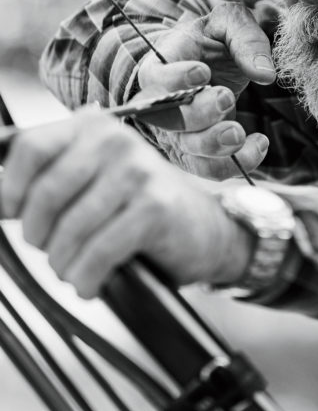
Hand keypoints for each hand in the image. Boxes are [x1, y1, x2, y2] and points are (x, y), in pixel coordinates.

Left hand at [0, 110, 253, 297]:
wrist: (204, 228)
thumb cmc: (139, 207)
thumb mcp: (95, 179)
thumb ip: (52, 177)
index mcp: (92, 127)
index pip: (30, 148)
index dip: (9, 189)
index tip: (9, 215)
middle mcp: (115, 141)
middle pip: (45, 193)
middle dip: (38, 235)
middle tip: (50, 251)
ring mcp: (137, 172)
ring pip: (70, 228)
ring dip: (63, 263)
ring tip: (73, 272)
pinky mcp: (154, 207)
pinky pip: (99, 251)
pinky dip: (87, 277)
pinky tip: (92, 284)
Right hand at [134, 0, 280, 178]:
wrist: (211, 63)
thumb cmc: (214, 41)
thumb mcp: (230, 23)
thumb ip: (246, 38)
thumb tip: (265, 73)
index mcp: (161, 67)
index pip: (156, 78)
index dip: (175, 79)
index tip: (202, 72)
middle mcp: (162, 106)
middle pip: (168, 120)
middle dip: (198, 113)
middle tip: (226, 97)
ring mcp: (178, 135)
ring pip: (188, 150)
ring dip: (215, 145)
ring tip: (241, 133)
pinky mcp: (198, 155)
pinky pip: (211, 170)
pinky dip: (235, 164)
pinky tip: (259, 145)